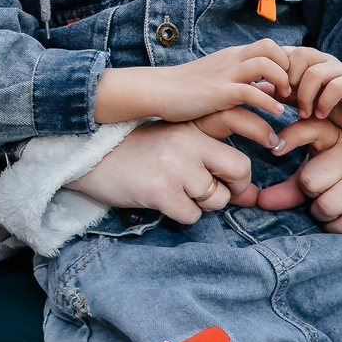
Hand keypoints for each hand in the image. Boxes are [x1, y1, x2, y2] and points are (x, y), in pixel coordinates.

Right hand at [66, 121, 257, 223]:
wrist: (87, 158)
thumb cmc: (132, 151)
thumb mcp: (172, 142)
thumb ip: (211, 158)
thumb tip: (254, 196)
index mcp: (190, 126)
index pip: (238, 146)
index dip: (239, 172)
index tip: (227, 179)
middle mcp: (187, 142)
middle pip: (239, 171)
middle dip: (230, 189)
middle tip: (207, 191)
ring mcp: (174, 166)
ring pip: (216, 199)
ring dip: (200, 204)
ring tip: (174, 192)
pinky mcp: (160, 190)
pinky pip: (192, 215)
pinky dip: (180, 215)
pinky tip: (160, 200)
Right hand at [93, 39, 291, 125]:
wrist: (156, 90)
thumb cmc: (186, 89)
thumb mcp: (219, 79)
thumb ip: (242, 80)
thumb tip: (267, 90)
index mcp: (233, 55)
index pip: (271, 46)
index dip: (287, 63)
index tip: (292, 85)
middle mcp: (232, 59)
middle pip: (272, 47)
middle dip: (288, 68)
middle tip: (291, 90)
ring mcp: (225, 74)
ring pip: (266, 63)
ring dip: (282, 82)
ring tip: (285, 101)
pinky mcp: (219, 91)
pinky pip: (251, 91)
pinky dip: (268, 102)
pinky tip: (274, 113)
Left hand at [252, 117, 341, 230]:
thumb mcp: (318, 171)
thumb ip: (290, 187)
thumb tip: (261, 202)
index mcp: (334, 137)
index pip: (309, 129)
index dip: (289, 137)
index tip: (275, 149)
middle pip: (310, 181)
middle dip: (309, 195)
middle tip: (318, 196)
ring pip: (328, 205)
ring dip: (322, 215)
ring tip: (328, 209)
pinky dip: (337, 227)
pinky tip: (339, 221)